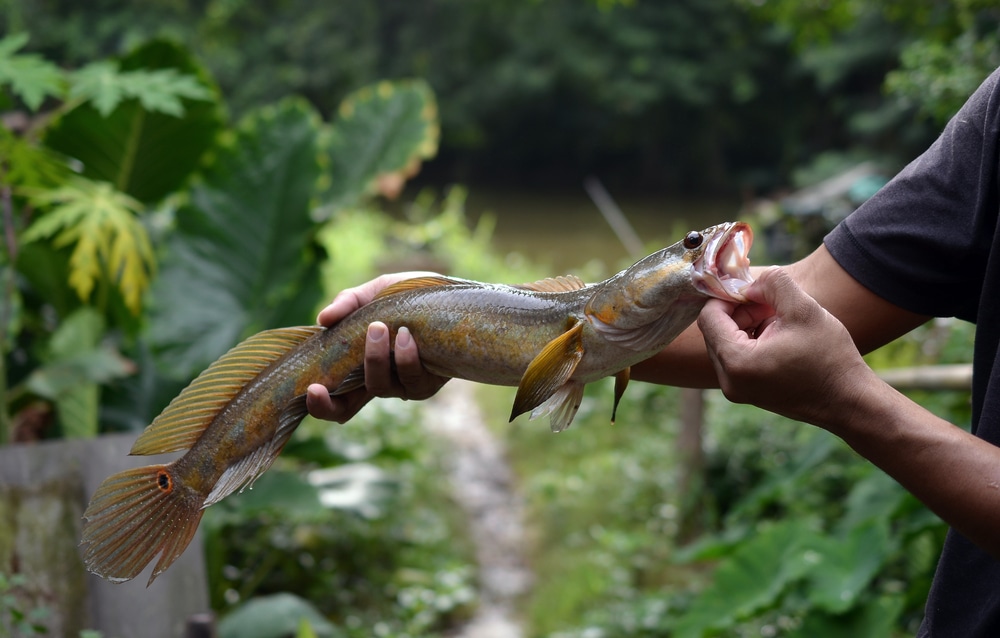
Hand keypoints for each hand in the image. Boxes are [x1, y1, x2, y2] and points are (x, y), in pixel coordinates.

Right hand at [306, 272, 448, 422]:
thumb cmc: (408, 296)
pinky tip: (406, 335)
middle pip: (344, 411)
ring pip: (378, 387)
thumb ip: (348, 303)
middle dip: (328, 403)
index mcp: (355, 364)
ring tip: (379, 326)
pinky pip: (411, 379)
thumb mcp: (374, 293)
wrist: (452, 294)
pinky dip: (405, 357)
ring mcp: (402, 385)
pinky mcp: (428, 383)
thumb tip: (323, 319)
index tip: (309, 388)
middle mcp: (376, 380)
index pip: (330, 396)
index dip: (317, 402)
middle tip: (317, 384)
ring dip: (374, 358)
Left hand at [697, 266, 875, 426]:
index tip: (755, 290)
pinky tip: (780, 337)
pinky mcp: (747, 393)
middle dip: (740, 311)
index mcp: (736, 362)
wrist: (850, 402)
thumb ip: (773, 284)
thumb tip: (750, 283)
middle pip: (714, 330)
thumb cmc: (830, 358)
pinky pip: (736, 358)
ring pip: (725, 343)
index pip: (708, 317)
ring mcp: (736, 390)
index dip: (728, 296)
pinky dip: (751, 341)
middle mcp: (729, 380)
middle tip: (771, 305)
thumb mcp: (803, 309)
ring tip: (779, 321)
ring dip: (747, 325)